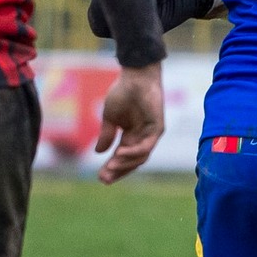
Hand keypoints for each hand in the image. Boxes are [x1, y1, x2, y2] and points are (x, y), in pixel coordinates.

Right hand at [95, 63, 164, 183]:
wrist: (134, 77)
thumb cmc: (123, 93)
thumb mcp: (110, 118)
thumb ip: (106, 134)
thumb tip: (99, 153)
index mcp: (131, 135)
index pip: (122, 157)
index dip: (112, 167)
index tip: (100, 177)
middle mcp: (142, 137)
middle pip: (132, 161)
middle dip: (118, 171)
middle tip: (104, 179)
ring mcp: (151, 133)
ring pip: (140, 156)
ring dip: (125, 164)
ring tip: (110, 168)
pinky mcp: (157, 127)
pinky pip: (147, 145)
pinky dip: (134, 151)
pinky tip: (120, 153)